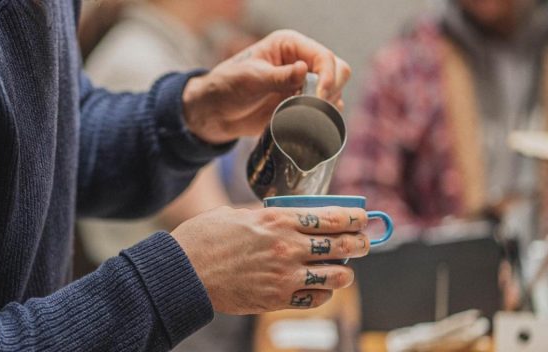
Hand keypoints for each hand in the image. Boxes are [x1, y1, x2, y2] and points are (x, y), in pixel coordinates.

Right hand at [171, 206, 369, 313]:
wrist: (183, 273)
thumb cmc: (203, 239)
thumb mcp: (236, 214)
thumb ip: (265, 215)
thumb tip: (285, 216)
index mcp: (277, 219)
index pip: (331, 218)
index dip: (354, 218)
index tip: (363, 217)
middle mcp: (287, 247)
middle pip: (342, 245)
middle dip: (360, 243)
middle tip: (363, 242)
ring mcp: (285, 276)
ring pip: (337, 275)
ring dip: (344, 271)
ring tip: (344, 268)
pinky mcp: (277, 299)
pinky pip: (316, 298)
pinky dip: (323, 292)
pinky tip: (320, 287)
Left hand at [182, 30, 350, 143]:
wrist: (215, 113)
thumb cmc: (227, 87)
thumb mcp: (251, 79)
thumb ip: (278, 77)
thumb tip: (304, 69)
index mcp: (290, 45)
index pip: (324, 56)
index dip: (329, 76)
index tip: (321, 97)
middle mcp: (302, 61)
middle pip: (338, 71)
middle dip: (331, 91)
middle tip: (313, 109)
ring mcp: (304, 84)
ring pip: (335, 92)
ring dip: (326, 107)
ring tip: (302, 117)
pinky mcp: (302, 104)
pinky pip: (324, 111)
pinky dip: (321, 120)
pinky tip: (305, 125)